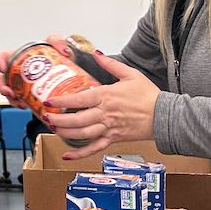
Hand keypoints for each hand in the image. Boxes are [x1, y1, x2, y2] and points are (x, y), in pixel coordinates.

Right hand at [0, 33, 69, 107]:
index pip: (2, 56)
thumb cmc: (56, 54)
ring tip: (19, 103)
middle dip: (2, 86)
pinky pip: (18, 99)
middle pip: (1, 78)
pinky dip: (19, 104)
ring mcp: (20, 83)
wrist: (66, 67)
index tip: (3, 68)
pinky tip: (25, 106)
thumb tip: (63, 51)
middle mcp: (16, 70)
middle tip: (10, 92)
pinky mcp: (26, 93)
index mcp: (19, 56)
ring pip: (8, 91)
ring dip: (10, 98)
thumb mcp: (56, 43)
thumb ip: (58, 41)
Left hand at [40, 51, 159, 159]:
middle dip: (59, 120)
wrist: (164, 116)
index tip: (49, 101)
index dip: (62, 101)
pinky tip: (68, 156)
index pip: (79, 99)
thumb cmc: (148, 95)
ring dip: (65, 133)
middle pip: (77, 119)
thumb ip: (111, 65)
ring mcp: (109, 128)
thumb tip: (97, 53)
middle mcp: (105, 113)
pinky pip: (94, 148)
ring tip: (53, 130)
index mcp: (107, 96)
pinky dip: (80, 154)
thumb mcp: (130, 74)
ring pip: (83, 134)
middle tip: (46, 117)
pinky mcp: (114, 139)